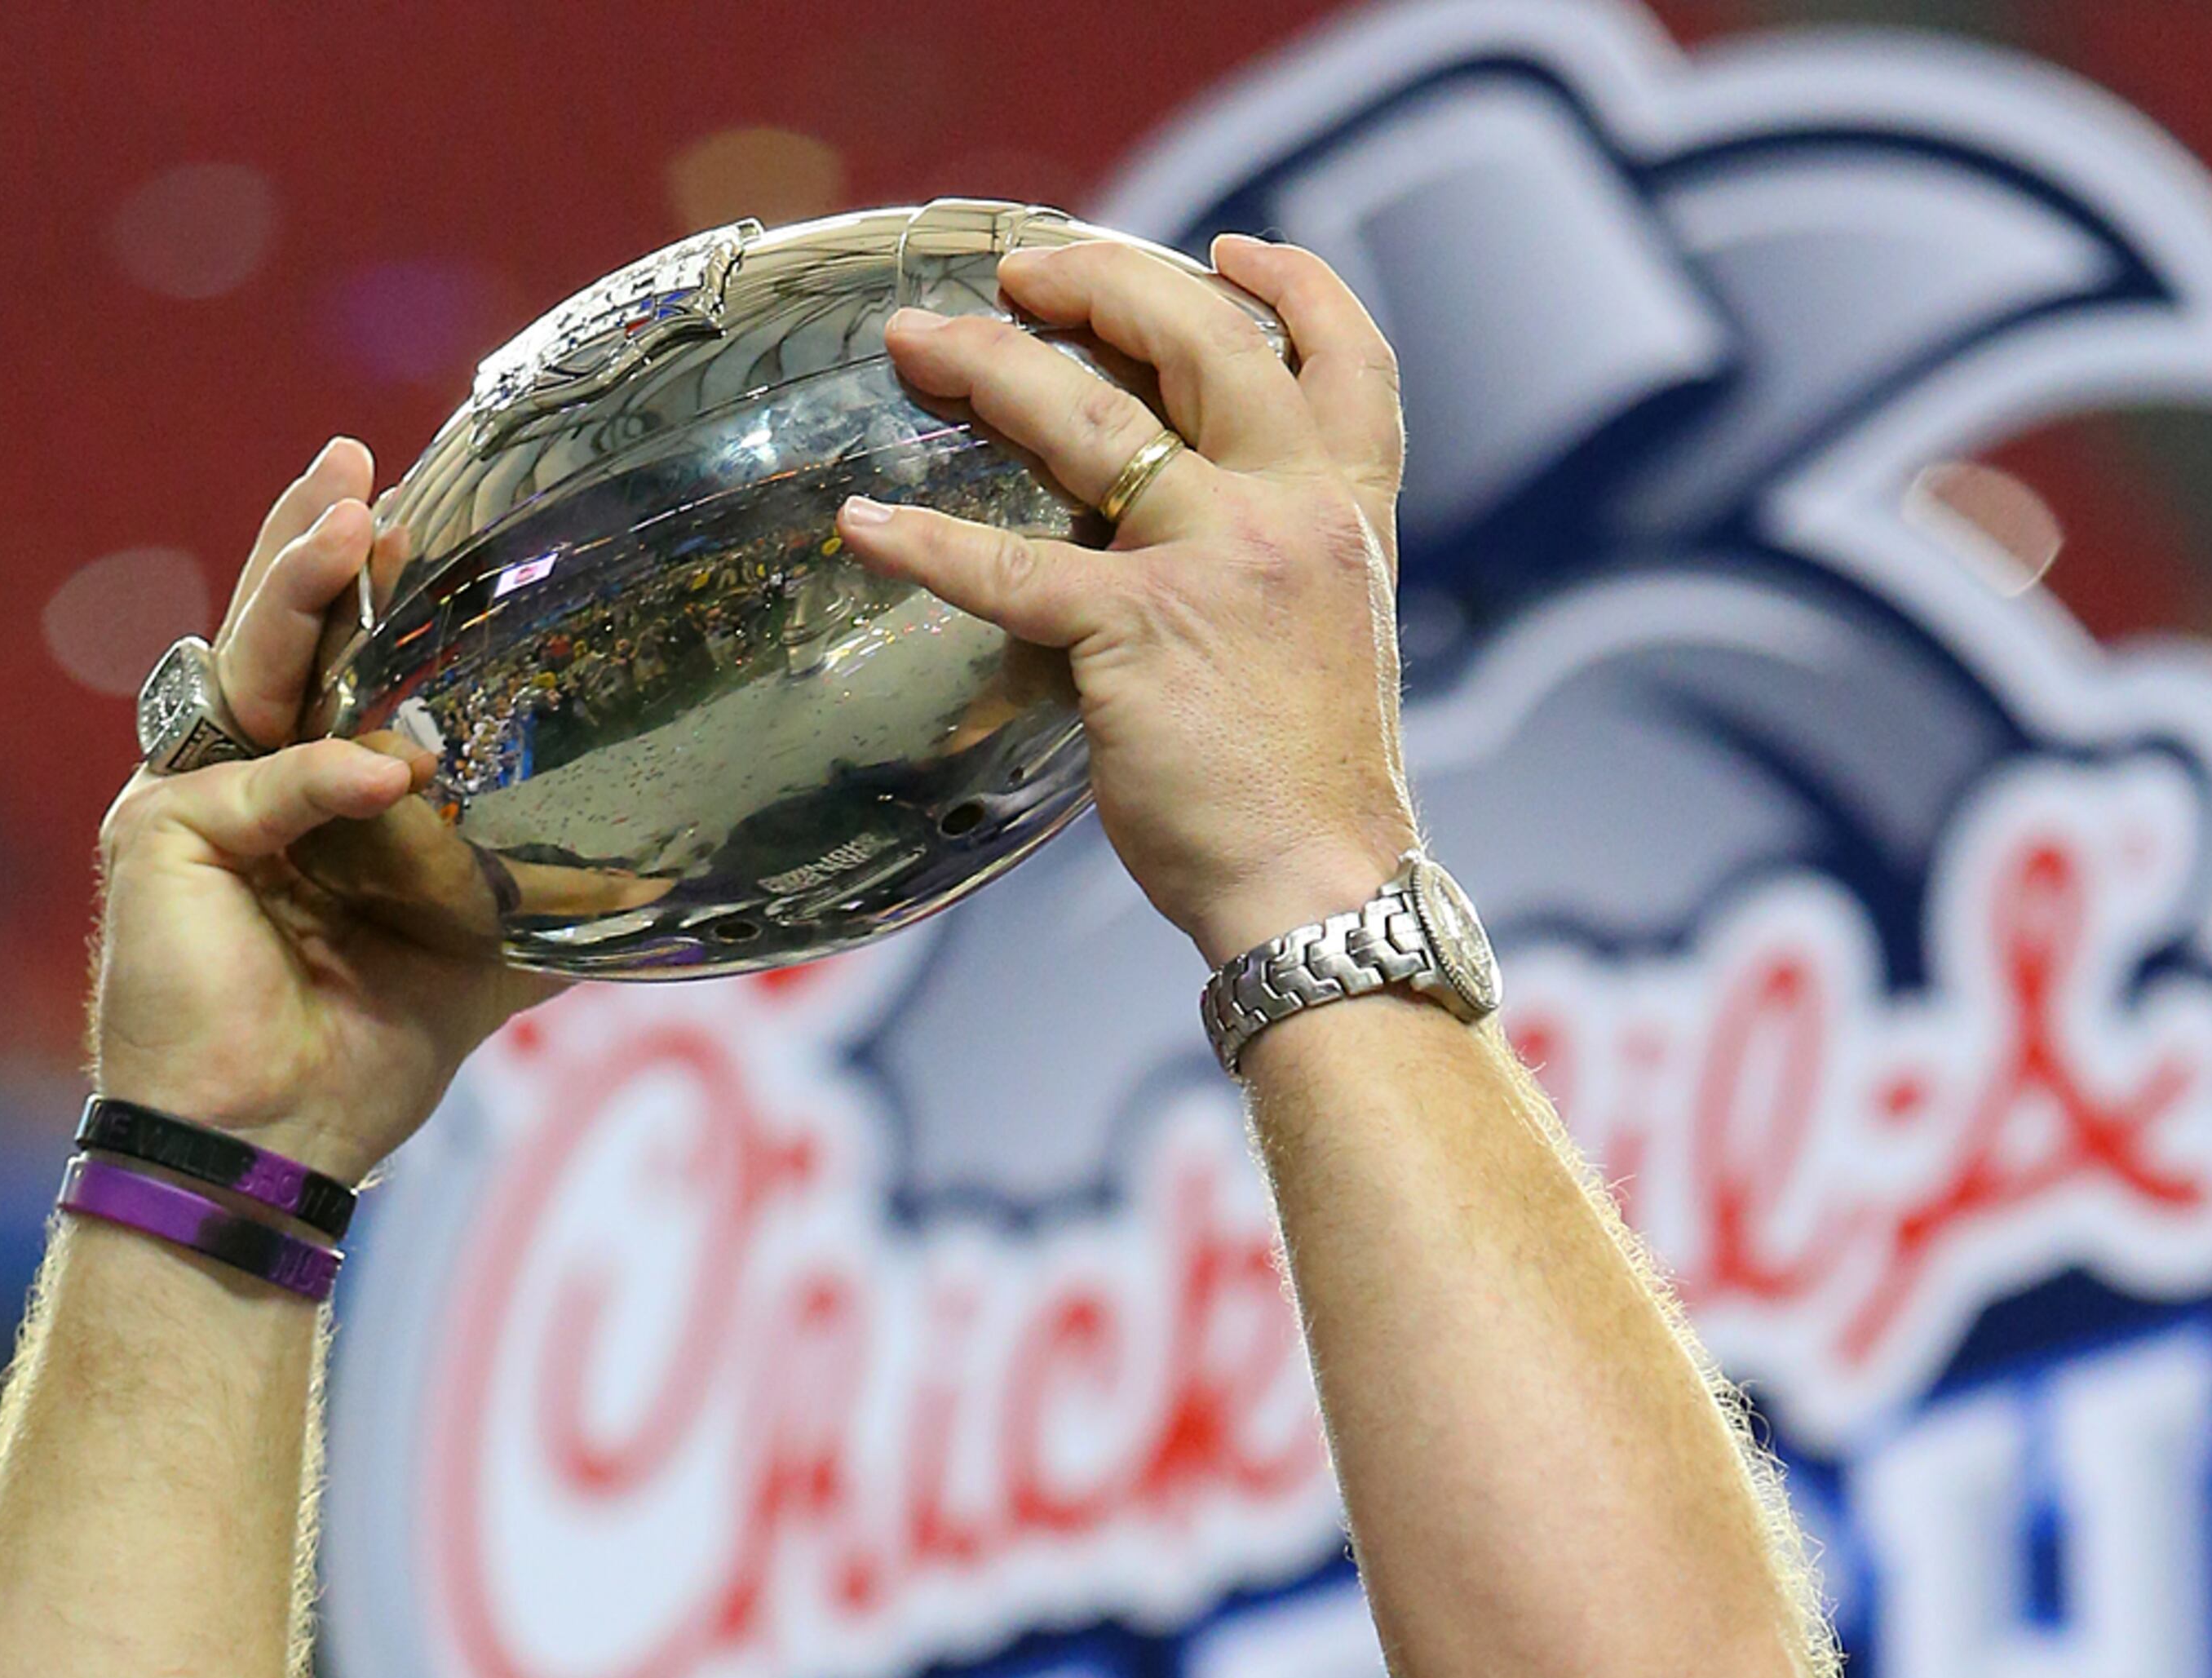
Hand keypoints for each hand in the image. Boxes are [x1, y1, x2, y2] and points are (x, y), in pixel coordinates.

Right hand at [90, 440, 558, 1188]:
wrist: (274, 1152)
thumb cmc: (355, 1064)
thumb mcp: (475, 963)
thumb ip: (538, 901)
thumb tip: (655, 882)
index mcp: (302, 793)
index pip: (331, 663)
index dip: (368, 587)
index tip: (424, 515)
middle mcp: (236, 777)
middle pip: (275, 633)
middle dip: (313, 541)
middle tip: (359, 463)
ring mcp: (187, 798)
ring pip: (246, 667)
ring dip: (297, 589)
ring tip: (351, 517)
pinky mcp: (160, 839)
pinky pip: (256, 787)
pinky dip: (322, 778)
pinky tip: (386, 768)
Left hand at [844, 230, 1418, 970]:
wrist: (1323, 890)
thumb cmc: (1310, 798)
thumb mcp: (1327, 647)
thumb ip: (1271, 577)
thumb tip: (1187, 559)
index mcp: (1347, 517)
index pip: (1348, 359)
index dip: (1293, 285)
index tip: (1232, 252)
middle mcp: (1290, 512)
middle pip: (1200, 340)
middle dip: (1103, 284)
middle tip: (1025, 273)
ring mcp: (1214, 561)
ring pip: (1091, 420)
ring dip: (992, 364)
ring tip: (919, 341)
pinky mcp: (1133, 633)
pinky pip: (1009, 569)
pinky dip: (925, 541)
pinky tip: (863, 522)